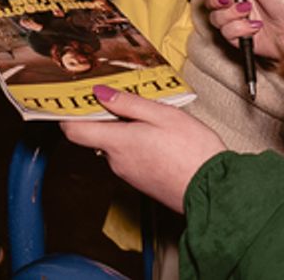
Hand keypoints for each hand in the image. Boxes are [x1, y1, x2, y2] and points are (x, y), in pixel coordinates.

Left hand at [63, 85, 225, 212]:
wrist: (214, 190)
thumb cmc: (193, 152)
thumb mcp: (162, 114)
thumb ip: (128, 103)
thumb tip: (100, 93)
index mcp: (117, 142)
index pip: (73, 130)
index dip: (68, 113)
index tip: (73, 97)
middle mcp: (117, 161)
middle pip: (96, 134)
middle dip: (107, 116)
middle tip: (128, 99)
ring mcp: (128, 174)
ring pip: (115, 146)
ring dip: (126, 130)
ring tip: (151, 119)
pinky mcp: (141, 182)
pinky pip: (129, 158)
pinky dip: (137, 145)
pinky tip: (159, 138)